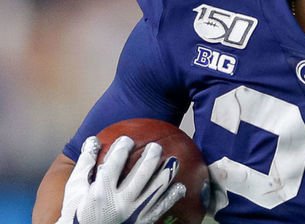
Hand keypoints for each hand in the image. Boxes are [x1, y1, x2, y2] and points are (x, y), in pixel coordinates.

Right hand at [56, 135, 185, 223]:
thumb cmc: (77, 213)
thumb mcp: (75, 190)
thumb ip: (85, 164)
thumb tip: (93, 139)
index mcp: (100, 193)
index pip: (115, 163)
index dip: (122, 147)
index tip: (127, 139)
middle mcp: (119, 203)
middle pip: (141, 173)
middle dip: (151, 156)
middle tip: (155, 146)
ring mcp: (133, 214)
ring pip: (156, 189)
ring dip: (167, 173)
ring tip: (173, 160)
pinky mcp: (141, 223)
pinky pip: (161, 209)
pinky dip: (172, 197)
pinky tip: (180, 187)